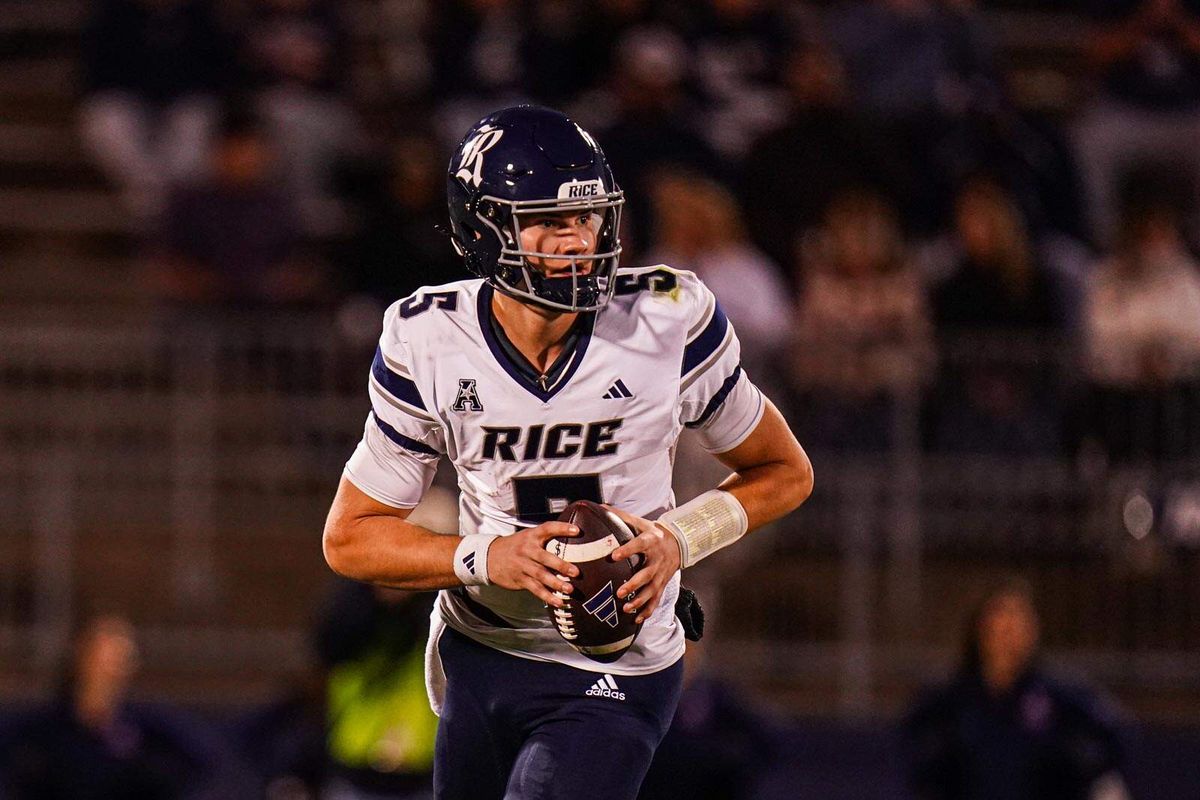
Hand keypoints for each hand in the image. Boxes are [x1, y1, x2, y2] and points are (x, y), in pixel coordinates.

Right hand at [487, 522, 580, 606]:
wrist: (489, 557)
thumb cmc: (516, 546)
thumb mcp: (527, 536)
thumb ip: (545, 537)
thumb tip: (573, 537)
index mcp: (531, 536)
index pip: (547, 528)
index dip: (562, 528)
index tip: (577, 530)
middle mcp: (527, 550)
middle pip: (545, 558)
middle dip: (561, 565)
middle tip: (576, 572)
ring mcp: (522, 566)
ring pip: (541, 575)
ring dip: (556, 583)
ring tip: (569, 590)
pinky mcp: (520, 579)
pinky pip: (535, 589)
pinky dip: (547, 596)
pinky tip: (559, 602)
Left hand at [607, 507, 682, 624]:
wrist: (678, 543)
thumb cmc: (653, 533)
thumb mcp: (640, 522)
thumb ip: (620, 517)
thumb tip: (599, 507)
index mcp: (651, 542)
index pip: (639, 545)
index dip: (627, 550)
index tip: (614, 556)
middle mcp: (657, 560)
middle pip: (646, 574)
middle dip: (633, 585)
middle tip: (620, 592)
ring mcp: (661, 575)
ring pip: (652, 591)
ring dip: (639, 601)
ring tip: (626, 609)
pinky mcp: (662, 585)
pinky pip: (656, 600)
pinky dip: (648, 611)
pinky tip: (637, 619)